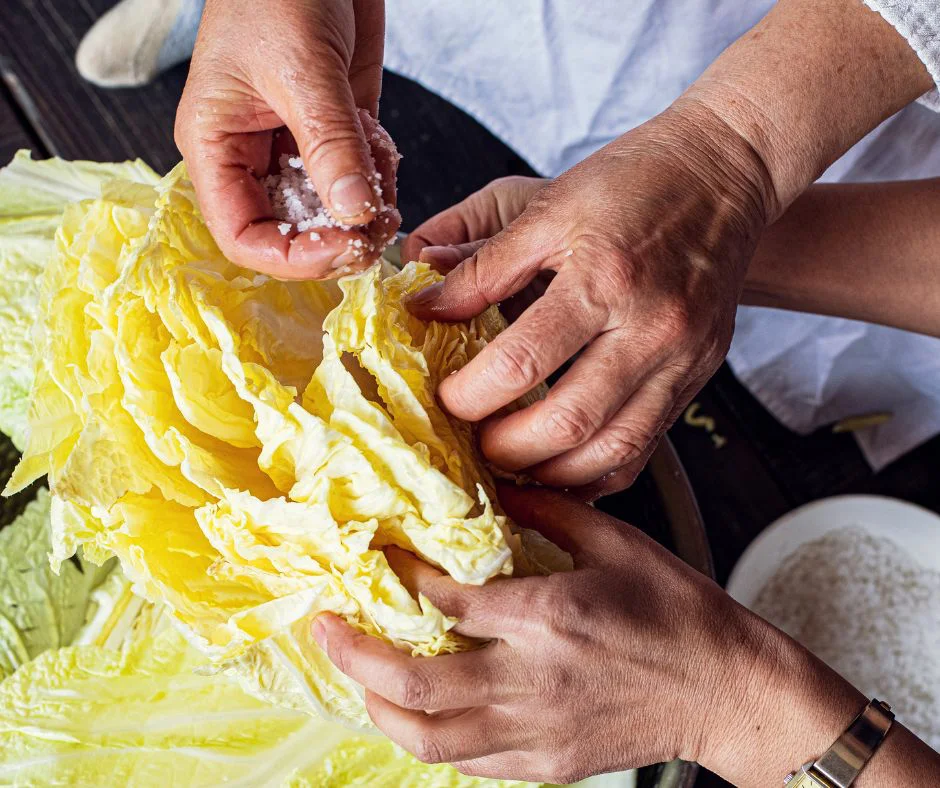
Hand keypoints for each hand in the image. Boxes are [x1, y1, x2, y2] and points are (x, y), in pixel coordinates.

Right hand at [175, 0, 399, 278]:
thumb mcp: (303, 69)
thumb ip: (330, 145)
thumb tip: (353, 215)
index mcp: (217, 146)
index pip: (244, 237)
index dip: (292, 258)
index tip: (343, 249)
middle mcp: (254, 156)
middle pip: (292, 234)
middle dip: (339, 236)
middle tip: (379, 223)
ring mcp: (298, 147)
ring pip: (333, 212)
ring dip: (366, 204)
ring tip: (378, 159)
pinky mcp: (337, 135)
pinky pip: (361, 180)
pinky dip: (380, 174)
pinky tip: (380, 141)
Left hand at [312, 484, 785, 783]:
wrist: (728, 691)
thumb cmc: (679, 613)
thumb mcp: (617, 543)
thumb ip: (548, 510)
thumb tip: (495, 487)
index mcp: (550, 617)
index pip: (446, 601)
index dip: (400, 578)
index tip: (378, 559)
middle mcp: (533, 681)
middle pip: (416, 684)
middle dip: (355, 655)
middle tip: (325, 625)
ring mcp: (535, 733)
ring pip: (427, 739)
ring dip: (377, 705)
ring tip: (354, 673)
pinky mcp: (545, 766)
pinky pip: (465, 761)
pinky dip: (427, 736)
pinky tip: (413, 709)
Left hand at [403, 103, 774, 497]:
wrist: (724, 173)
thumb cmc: (635, 182)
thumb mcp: (549, 208)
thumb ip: (483, 266)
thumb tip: (426, 309)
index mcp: (604, 278)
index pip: (523, 362)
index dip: (471, 394)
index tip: (446, 400)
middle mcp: (650, 328)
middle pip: (570, 423)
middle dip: (507, 448)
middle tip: (474, 441)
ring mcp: (682, 358)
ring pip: (614, 451)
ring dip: (553, 473)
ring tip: (512, 462)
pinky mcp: (697, 374)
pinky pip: (646, 446)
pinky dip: (598, 470)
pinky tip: (563, 465)